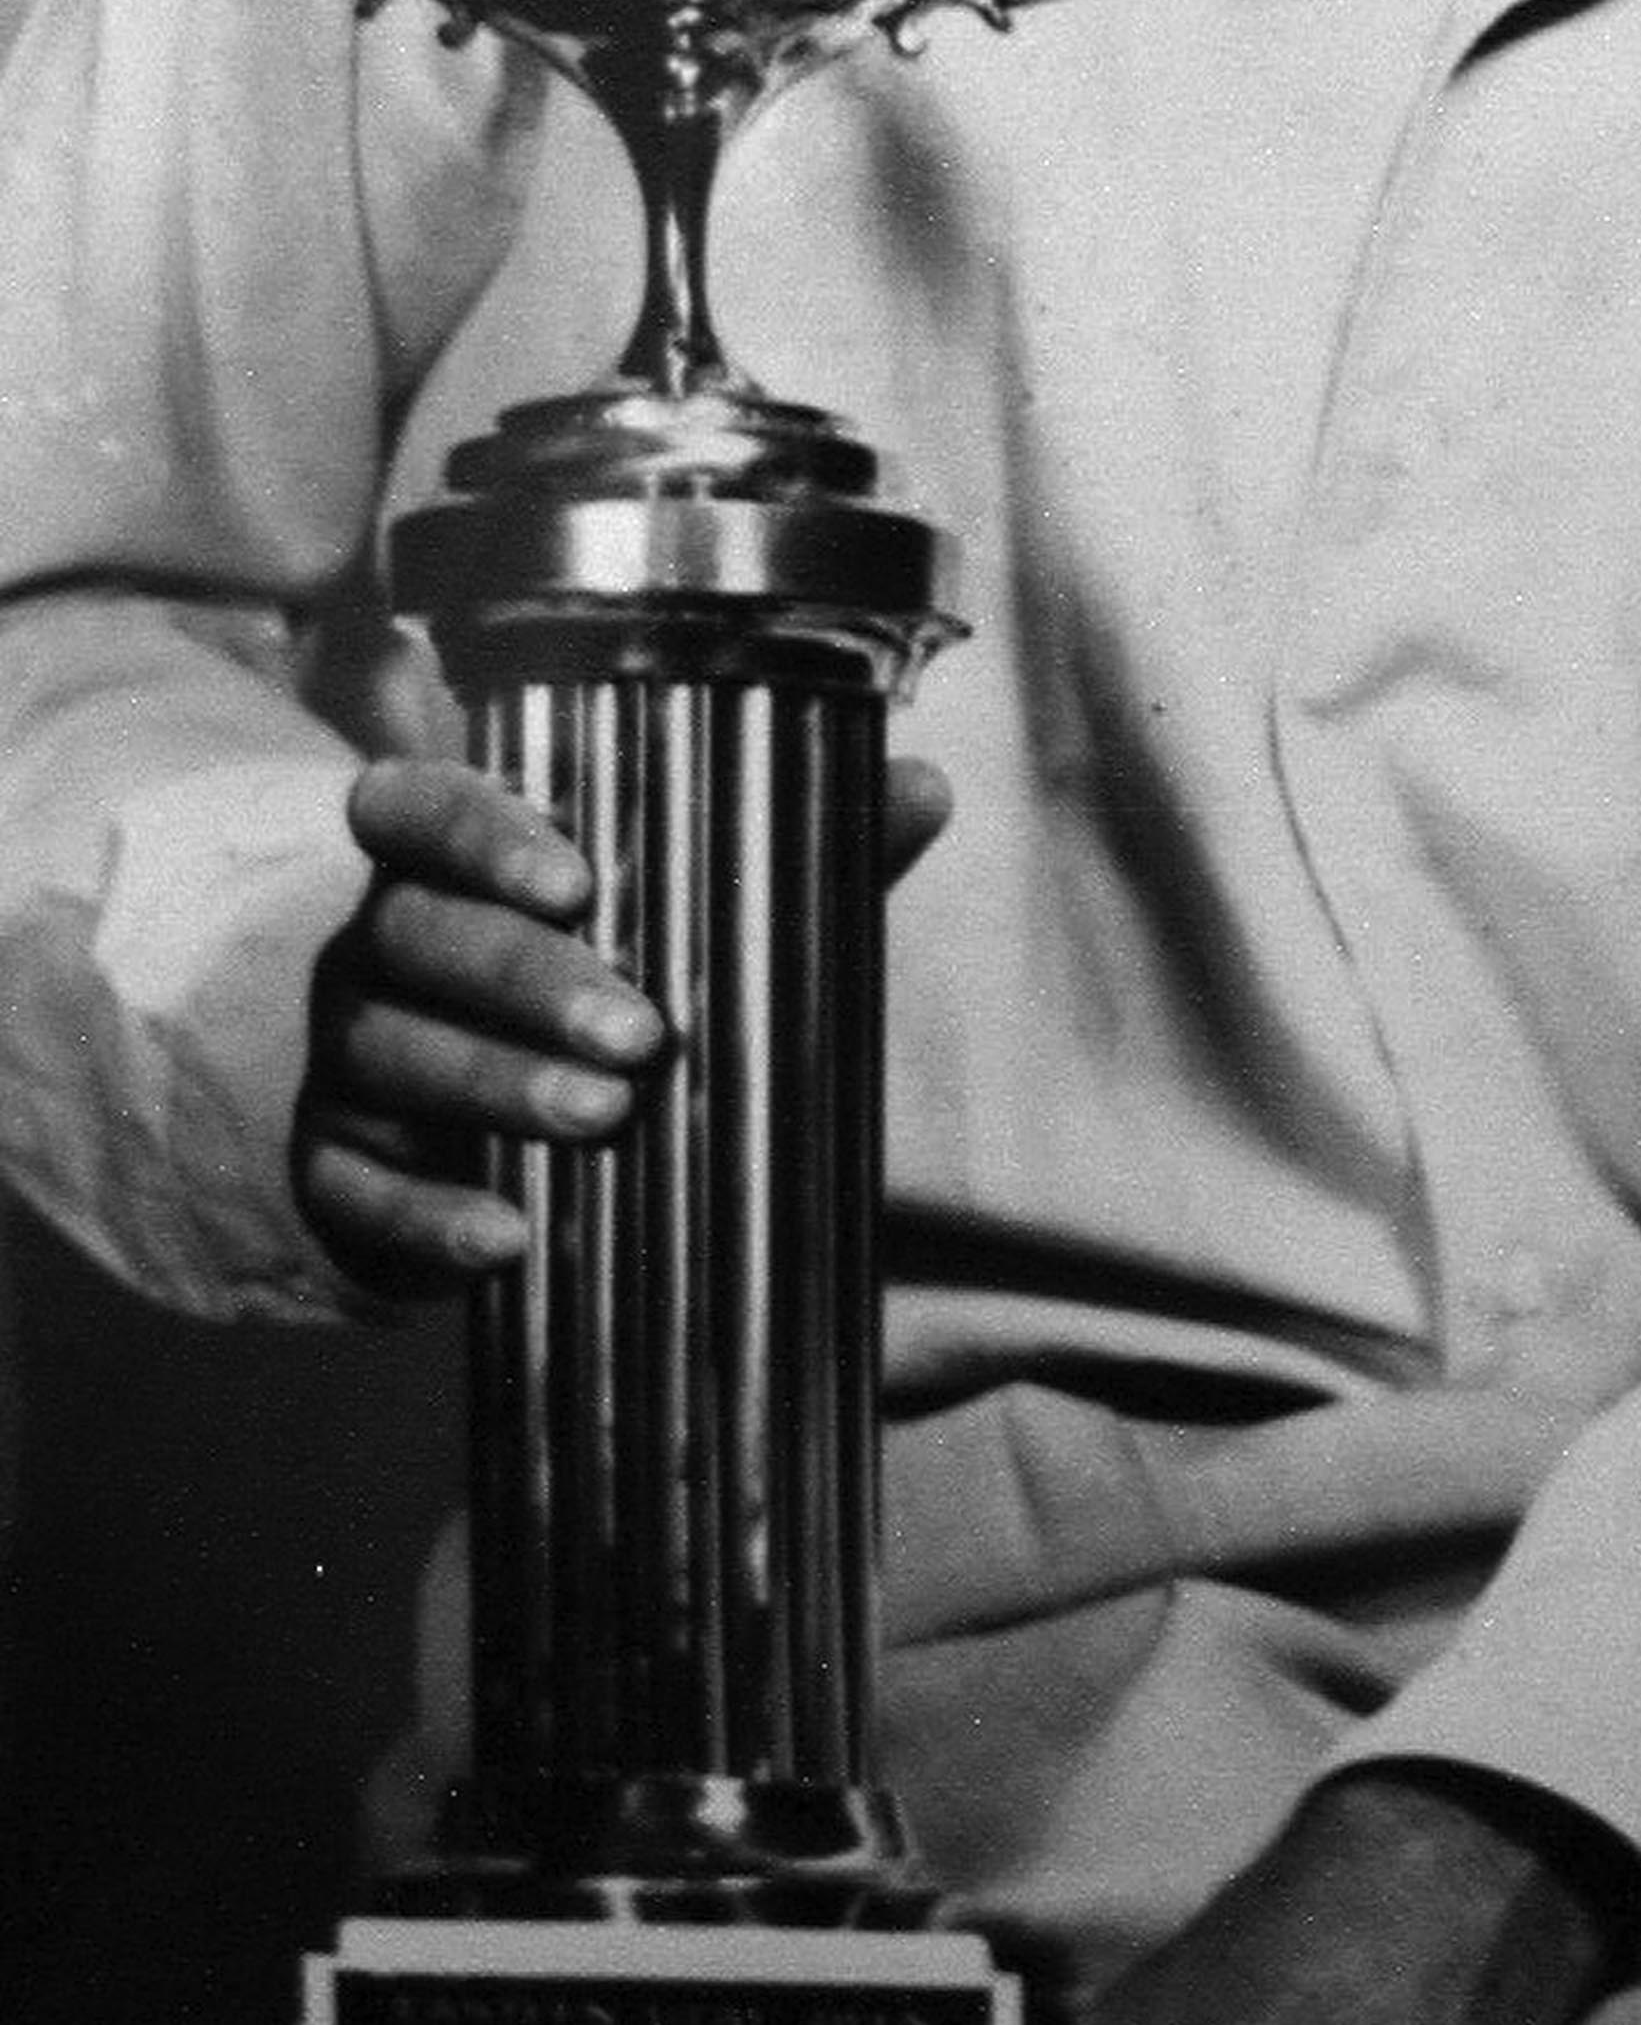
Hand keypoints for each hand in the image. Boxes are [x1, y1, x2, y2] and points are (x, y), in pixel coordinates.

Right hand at [295, 739, 950, 1304]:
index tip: (576, 882)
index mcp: (445, 861)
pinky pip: (354, 1189)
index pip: (417, 808)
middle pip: (415, 935)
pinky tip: (506, 1240)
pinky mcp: (332, 1168)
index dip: (478, 835)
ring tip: (600, 1118)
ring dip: (493, 1087)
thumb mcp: (680, 921)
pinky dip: (426, 1218)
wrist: (473, 1138)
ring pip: (387, 1053)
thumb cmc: (597, 989)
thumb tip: (924, 784)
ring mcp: (341, 1057)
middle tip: (638, 1035)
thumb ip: (786, 857)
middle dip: (525, 981)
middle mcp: (376, 944)